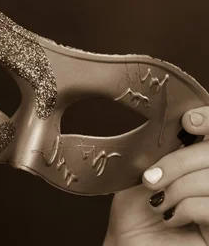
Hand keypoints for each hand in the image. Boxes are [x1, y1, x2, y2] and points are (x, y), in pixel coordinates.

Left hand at [103, 107, 208, 245]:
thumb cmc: (136, 214)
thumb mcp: (144, 171)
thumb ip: (162, 147)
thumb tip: (173, 124)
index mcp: (200, 161)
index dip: (208, 119)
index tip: (188, 122)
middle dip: (180, 162)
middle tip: (152, 178)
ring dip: (179, 187)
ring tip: (158, 201)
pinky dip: (186, 208)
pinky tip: (172, 218)